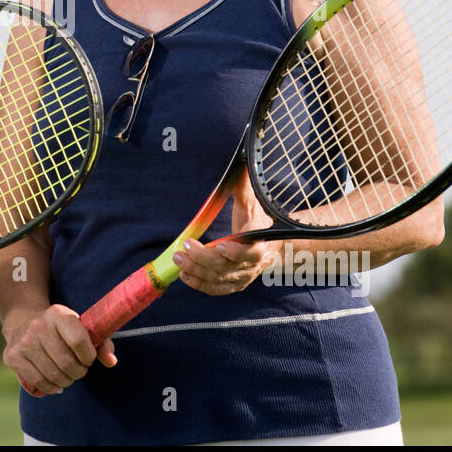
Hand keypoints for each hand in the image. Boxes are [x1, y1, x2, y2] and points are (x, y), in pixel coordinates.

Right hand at [2, 304, 116, 396]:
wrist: (23, 318)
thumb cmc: (60, 327)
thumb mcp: (81, 326)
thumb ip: (102, 342)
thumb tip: (111, 362)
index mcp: (58, 315)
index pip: (79, 341)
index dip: (88, 356)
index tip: (88, 358)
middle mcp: (38, 326)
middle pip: (67, 363)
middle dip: (78, 372)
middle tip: (78, 370)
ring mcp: (23, 342)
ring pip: (53, 375)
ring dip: (66, 381)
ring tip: (67, 375)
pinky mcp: (12, 356)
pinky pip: (37, 381)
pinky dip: (50, 387)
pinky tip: (55, 383)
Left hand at [175, 168, 277, 294]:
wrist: (272, 248)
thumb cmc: (258, 222)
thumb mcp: (252, 203)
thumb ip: (244, 186)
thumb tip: (241, 163)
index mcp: (259, 243)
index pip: (250, 252)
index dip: (236, 252)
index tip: (221, 245)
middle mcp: (251, 264)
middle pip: (227, 266)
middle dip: (203, 258)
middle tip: (184, 247)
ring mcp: (242, 276)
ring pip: (218, 279)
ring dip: (197, 270)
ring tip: (179, 259)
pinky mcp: (233, 285)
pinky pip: (215, 289)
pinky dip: (199, 284)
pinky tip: (185, 275)